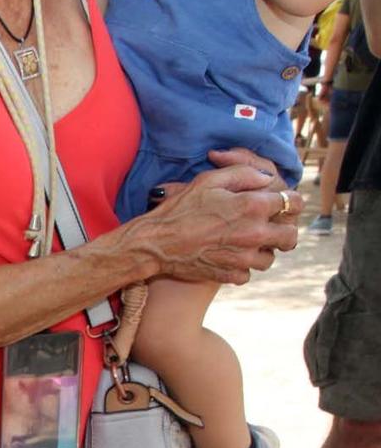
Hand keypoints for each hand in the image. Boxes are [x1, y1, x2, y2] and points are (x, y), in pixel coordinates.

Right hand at [138, 153, 301, 285]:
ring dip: (262, 251)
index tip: (283, 202)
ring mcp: (242, 257)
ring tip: (247, 245)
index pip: (293, 202)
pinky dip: (241, 267)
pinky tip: (230, 258)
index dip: (291, 200)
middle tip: (272, 228)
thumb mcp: (209, 180)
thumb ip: (244, 173)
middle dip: (285, 231)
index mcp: (253, 205)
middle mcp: (254, 233)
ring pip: (270, 259)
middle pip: (290, 236)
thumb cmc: (179, 209)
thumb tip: (266, 179)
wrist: (155, 243)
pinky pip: (247, 274)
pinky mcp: (229, 274)